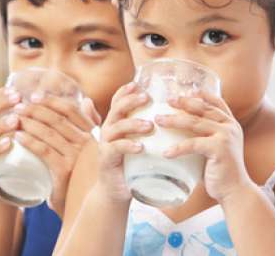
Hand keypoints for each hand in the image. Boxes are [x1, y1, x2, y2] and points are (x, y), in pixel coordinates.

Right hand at [0, 87, 20, 196]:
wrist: (6, 189)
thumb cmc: (14, 156)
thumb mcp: (14, 134)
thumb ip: (18, 114)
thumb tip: (32, 91)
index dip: (0, 95)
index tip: (18, 90)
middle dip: (0, 104)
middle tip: (18, 99)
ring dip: (0, 125)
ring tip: (16, 120)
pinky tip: (8, 142)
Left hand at [13, 93, 98, 215]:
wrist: (81, 205)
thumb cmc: (81, 173)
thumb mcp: (87, 147)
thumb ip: (88, 124)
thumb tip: (86, 101)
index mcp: (91, 134)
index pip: (70, 110)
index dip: (51, 101)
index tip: (33, 96)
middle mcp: (86, 143)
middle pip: (57, 119)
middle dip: (35, 110)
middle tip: (17, 106)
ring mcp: (76, 157)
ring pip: (49, 133)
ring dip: (29, 123)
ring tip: (13, 119)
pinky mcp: (64, 171)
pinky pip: (44, 151)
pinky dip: (30, 141)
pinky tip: (17, 136)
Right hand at [96, 82, 153, 203]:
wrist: (117, 191)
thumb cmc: (132, 165)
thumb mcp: (139, 143)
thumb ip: (149, 130)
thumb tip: (169, 116)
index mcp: (116, 123)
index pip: (117, 102)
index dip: (125, 91)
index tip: (137, 83)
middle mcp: (108, 130)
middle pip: (117, 109)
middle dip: (131, 101)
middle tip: (147, 98)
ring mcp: (106, 144)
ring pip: (117, 127)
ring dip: (133, 124)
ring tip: (150, 125)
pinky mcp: (107, 159)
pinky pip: (116, 148)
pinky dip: (128, 146)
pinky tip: (140, 147)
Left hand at [156, 91, 253, 201]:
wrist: (235, 191)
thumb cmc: (220, 171)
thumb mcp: (215, 148)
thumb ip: (204, 136)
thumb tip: (179, 129)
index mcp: (230, 123)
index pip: (217, 102)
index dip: (202, 94)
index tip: (186, 90)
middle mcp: (230, 126)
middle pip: (202, 109)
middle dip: (183, 103)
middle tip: (167, 100)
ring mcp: (226, 137)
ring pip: (195, 123)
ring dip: (174, 120)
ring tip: (158, 120)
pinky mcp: (220, 149)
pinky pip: (193, 144)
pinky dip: (178, 148)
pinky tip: (165, 153)